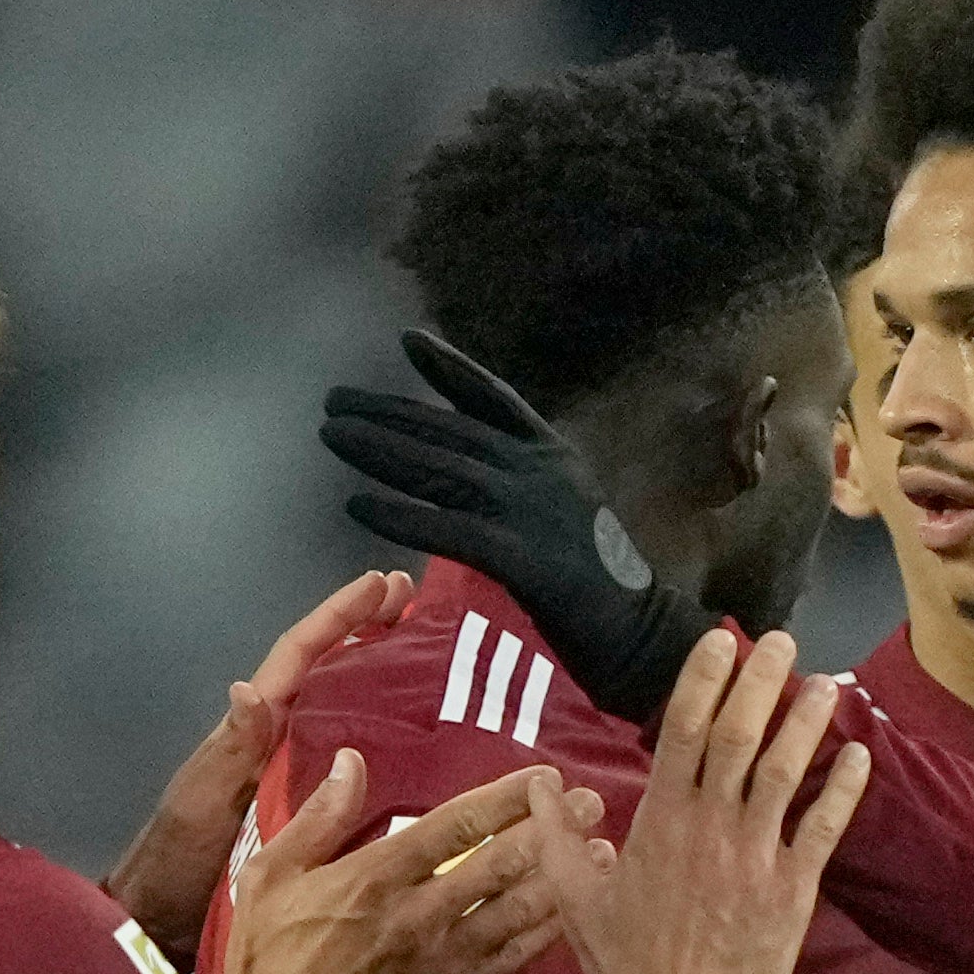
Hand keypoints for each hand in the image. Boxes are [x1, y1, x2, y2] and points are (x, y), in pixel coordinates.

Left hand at [103, 569, 411, 961]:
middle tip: (414, 600)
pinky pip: (352, 762)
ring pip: (342, 709)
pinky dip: (383, 740)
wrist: (163, 927)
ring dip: (380, 676)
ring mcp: (292, 774)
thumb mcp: (202, 802)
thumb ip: (231, 750)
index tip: (385, 584)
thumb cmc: (177, 863)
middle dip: (367, 629)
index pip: (300, 656)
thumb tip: (250, 687)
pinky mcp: (307, 811)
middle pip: (327, 670)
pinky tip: (421, 743)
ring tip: (430, 652)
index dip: (340, 616)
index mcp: (253, 729)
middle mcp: (277, 742)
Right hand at [219, 751, 604, 973]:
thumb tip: (354, 759)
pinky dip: (548, 932)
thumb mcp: (269, 876)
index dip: (506, 796)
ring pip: (518, 911)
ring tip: (603, 847)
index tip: (542, 775)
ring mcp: (441, 963)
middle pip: (502, 862)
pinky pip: (512, 961)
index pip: (456, 824)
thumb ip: (318, 816)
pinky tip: (574, 911)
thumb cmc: (262, 961)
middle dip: (553, 826)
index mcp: (374, 877)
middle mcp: (418, 916)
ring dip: (566, 876)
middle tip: (592, 798)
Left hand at [321, 331, 709, 722]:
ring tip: (332, 436)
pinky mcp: (521, 556)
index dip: (449, 368)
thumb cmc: (599, 580)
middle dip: (389, 412)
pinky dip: (400, 515)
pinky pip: (448, 528)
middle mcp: (538, 470)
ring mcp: (530, 510)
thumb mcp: (562, 508)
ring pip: (442, 469)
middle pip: (450, 431)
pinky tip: (357, 505)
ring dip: (381, 451)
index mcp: (551, 454)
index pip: (493, 399)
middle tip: (334, 400)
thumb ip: (523, 480)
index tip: (408, 341)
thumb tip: (470, 463)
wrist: (641, 631)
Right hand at [553, 628, 866, 973]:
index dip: (702, 680)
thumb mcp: (573, 898)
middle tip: (781, 641)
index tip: (718, 641)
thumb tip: (537, 785)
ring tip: (824, 682)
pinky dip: (845, 789)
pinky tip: (860, 755)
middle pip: (738, 735)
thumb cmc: (621, 968)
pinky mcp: (793, 891)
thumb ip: (557, 837)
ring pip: (785, 771)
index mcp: (658, 822)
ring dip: (807, 721)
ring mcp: (755, 857)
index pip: (682, 731)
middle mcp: (709, 827)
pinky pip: (824, 828)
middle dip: (760, 681)